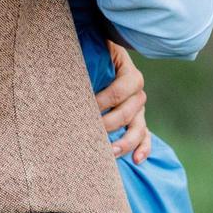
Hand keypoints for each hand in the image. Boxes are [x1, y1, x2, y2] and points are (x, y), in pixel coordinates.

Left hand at [95, 41, 150, 163]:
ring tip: (112, 153)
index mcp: (130, 73)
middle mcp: (137, 92)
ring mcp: (139, 109)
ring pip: (138, 128)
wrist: (105, 59)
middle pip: (128, 112)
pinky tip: (136, 160)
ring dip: (126, 142)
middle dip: (109, 124)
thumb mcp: (94, 52)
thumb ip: (88, 59)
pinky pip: (146, 137)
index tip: (86, 106)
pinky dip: (143, 149)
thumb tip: (66, 69)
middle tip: (91, 132)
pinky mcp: (138, 122)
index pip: (120, 90)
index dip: (103, 100)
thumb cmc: (96, 57)